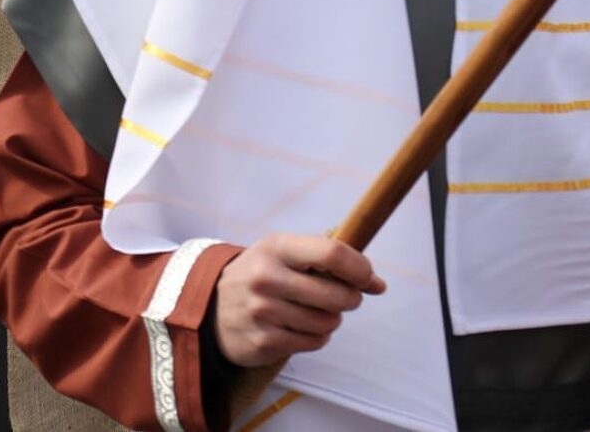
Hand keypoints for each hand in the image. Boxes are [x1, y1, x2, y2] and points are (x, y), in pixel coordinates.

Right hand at [212, 234, 385, 367]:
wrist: (211, 307)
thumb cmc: (261, 276)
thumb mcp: (282, 253)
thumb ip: (328, 260)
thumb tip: (378, 284)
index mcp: (274, 248)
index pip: (332, 253)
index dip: (360, 267)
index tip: (368, 277)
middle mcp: (266, 278)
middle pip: (338, 294)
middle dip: (350, 298)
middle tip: (341, 297)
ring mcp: (263, 311)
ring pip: (330, 322)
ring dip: (331, 319)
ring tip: (314, 311)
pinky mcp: (264, 341)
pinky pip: (315, 342)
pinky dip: (316, 336)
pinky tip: (300, 326)